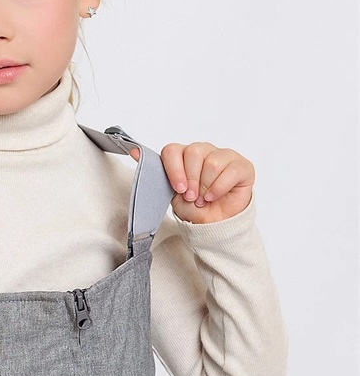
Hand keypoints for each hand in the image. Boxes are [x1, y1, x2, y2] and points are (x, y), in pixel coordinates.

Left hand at [130, 142, 254, 223]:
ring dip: (206, 187)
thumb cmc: (194, 207)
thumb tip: (134, 151)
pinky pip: (230, 171)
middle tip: (193, 197)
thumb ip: (155, 173)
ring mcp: (224, 155)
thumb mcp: (170, 194)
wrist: (214, 224)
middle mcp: (203, 151)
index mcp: (183, 156)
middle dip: (192, 181)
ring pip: (211, 163)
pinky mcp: (241, 165)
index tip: (178, 189)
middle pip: (193, 153)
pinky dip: (220, 189)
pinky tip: (216, 196)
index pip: (172, 150)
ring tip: (204, 198)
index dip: (174, 170)